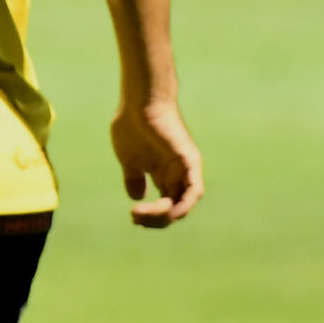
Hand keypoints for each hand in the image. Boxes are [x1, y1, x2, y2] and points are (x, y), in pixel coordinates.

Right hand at [111, 98, 203, 227]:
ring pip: (184, 205)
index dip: (152, 217)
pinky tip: (165, 209)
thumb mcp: (129, 160)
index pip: (165, 205)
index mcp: (164, 175)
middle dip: (155, 219)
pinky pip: (193, 192)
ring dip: (164, 215)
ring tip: (142, 214)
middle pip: (174, 208)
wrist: (138, 103)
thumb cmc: (131, 125)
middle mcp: (178, 175)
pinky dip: (182, 205)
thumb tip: (137, 197)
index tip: (133, 217)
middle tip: (135, 217)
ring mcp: (185, 170)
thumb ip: (134, 178)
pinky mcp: (189, 162)